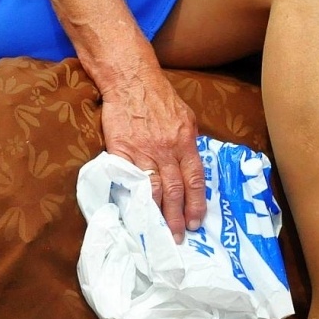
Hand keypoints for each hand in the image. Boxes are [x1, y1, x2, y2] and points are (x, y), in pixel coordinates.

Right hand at [100, 64, 206, 240]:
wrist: (131, 81)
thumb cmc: (160, 98)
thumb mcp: (186, 117)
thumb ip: (190, 142)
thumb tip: (193, 166)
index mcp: (185, 141)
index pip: (194, 179)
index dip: (196, 203)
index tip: (197, 221)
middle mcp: (166, 149)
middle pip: (174, 190)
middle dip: (177, 216)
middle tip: (179, 237)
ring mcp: (142, 152)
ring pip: (152, 189)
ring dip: (157, 214)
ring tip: (160, 232)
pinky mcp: (121, 152)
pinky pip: (128, 180)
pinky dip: (132, 199)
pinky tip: (135, 214)